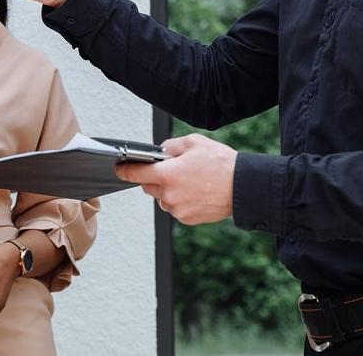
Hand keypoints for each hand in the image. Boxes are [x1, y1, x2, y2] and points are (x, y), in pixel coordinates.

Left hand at [115, 134, 236, 224]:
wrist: (243, 187)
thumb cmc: (220, 163)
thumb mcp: (193, 143)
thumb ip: (169, 146)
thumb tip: (159, 152)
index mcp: (167, 174)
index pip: (135, 173)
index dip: (125, 170)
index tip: (119, 168)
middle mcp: (168, 195)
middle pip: (148, 186)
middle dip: (155, 177)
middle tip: (174, 169)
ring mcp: (177, 209)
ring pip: (163, 198)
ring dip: (169, 190)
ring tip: (191, 181)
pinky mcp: (187, 219)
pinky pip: (175, 208)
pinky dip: (180, 200)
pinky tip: (196, 192)